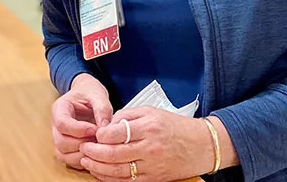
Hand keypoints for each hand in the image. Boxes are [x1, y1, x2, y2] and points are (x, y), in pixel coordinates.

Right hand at [51, 74, 112, 169]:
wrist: (87, 96)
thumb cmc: (90, 93)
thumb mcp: (98, 95)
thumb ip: (102, 108)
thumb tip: (104, 128)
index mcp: (60, 108)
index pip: (62, 123)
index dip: (79, 130)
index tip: (95, 129)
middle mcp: (56, 125)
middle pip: (61, 141)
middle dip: (82, 143)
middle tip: (99, 139)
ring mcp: (59, 137)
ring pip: (62, 154)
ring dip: (82, 154)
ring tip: (97, 146)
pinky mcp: (66, 148)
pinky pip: (68, 160)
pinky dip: (81, 160)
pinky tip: (94, 152)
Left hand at [79, 107, 213, 181]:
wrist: (202, 145)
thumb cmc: (176, 126)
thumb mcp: (152, 112)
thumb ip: (129, 116)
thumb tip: (109, 124)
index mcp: (149, 127)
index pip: (118, 132)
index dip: (101, 135)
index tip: (94, 133)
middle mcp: (150, 147)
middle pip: (114, 154)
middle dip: (94, 152)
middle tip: (83, 148)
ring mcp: (152, 166)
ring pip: (118, 171)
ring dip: (98, 167)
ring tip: (86, 161)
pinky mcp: (154, 179)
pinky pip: (128, 181)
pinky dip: (111, 179)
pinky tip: (101, 173)